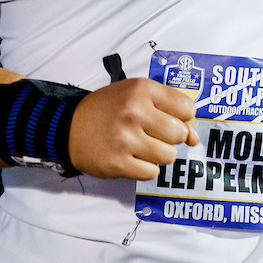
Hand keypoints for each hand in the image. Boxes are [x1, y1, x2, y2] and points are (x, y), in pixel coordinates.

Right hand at [68, 77, 198, 178]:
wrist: (68, 126)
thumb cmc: (108, 109)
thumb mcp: (136, 94)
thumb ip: (169, 108)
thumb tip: (193, 136)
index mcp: (142, 90)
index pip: (187, 108)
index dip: (185, 117)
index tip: (173, 120)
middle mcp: (134, 112)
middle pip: (180, 134)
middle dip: (171, 137)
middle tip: (154, 133)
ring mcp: (125, 139)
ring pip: (168, 156)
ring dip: (159, 154)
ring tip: (142, 145)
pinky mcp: (118, 162)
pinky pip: (151, 172)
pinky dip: (146, 168)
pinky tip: (133, 157)